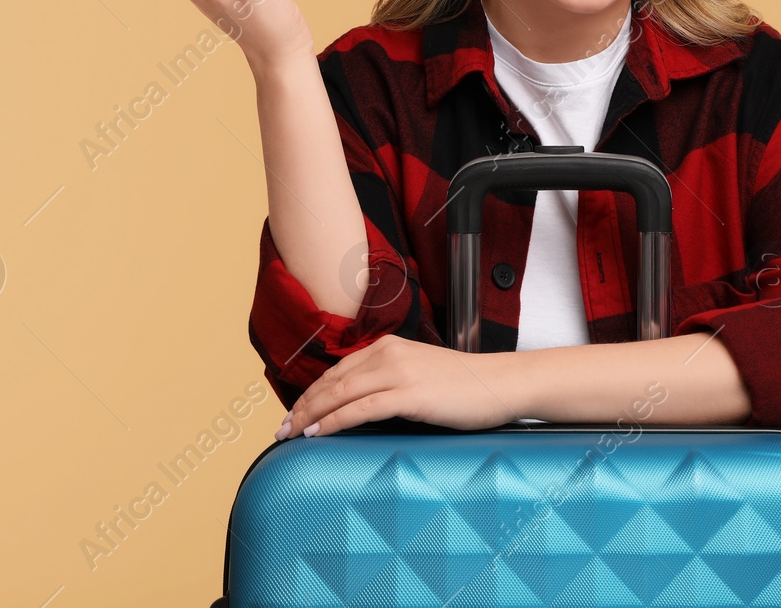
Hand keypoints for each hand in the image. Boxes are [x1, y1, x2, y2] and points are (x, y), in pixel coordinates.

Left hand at [275, 335, 525, 439]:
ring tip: (292, 434)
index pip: (336, 371)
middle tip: (281, 430)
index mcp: (388, 346)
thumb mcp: (419, 374)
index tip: (292, 414)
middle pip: (331, 382)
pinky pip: (361, 408)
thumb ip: (388, 382)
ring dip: (310, 415)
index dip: (309, 394)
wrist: (499, 384)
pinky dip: (335, 421)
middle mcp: (388, 354)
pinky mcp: (410, 394)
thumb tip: (357, 406)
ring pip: (340, 393)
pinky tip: (319, 433)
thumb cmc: (463, 386)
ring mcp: (399, 373)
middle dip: (302, 407)